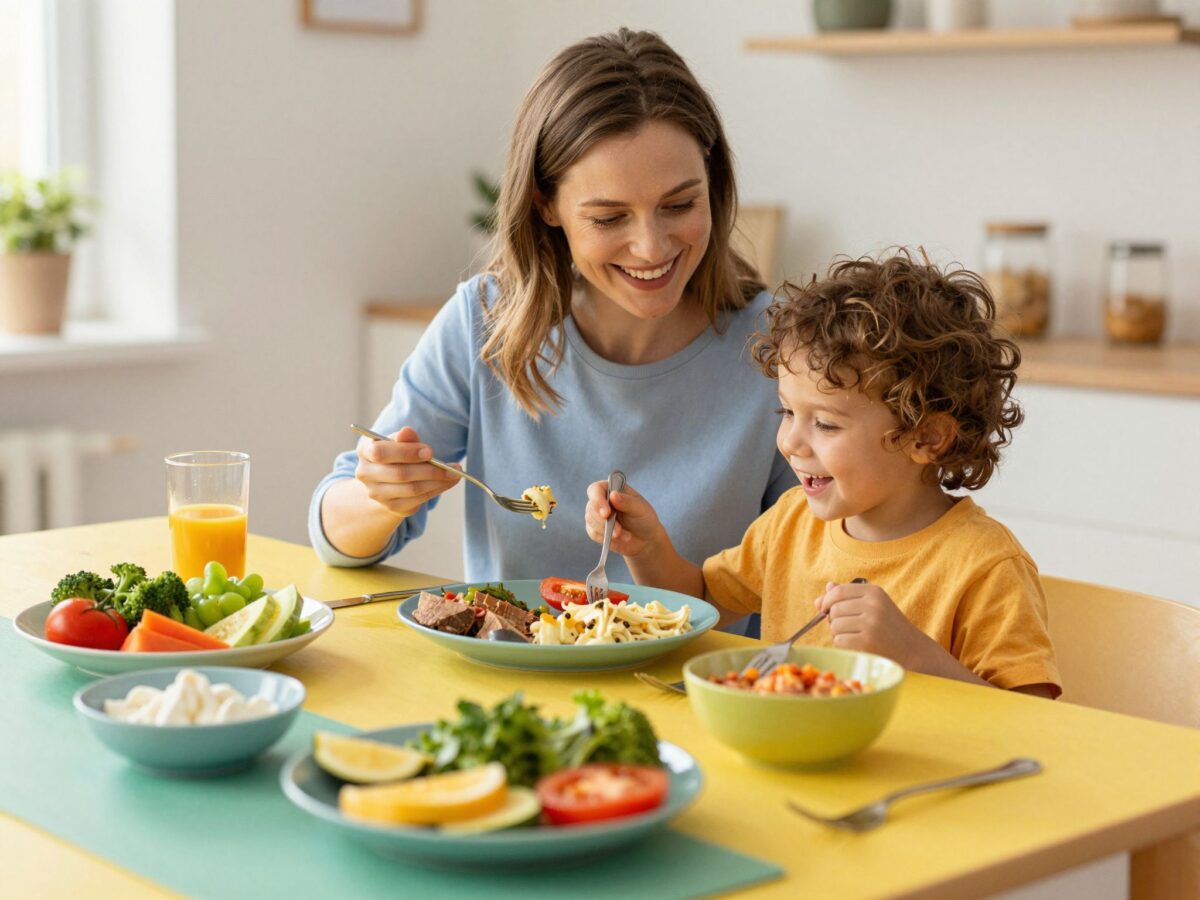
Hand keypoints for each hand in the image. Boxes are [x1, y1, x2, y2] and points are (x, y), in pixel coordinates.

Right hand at [354, 426, 458, 518]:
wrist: (386, 479)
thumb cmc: (395, 454)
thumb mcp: (398, 442)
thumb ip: (405, 438)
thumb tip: (407, 431)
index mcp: (365, 452)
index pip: (381, 453)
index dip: (406, 452)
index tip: (430, 451)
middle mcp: (366, 474)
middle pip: (400, 474)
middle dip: (429, 470)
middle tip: (452, 466)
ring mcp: (378, 494)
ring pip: (412, 489)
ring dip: (437, 481)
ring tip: (455, 473)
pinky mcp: (392, 507)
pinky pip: (418, 499)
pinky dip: (437, 489)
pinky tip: (449, 482)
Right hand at [583, 480, 663, 558]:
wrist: (646, 539)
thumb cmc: (644, 519)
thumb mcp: (640, 509)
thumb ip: (627, 502)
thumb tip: (612, 495)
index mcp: (612, 489)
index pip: (596, 489)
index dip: (597, 500)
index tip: (606, 513)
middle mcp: (602, 500)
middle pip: (591, 507)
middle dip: (603, 521)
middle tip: (618, 530)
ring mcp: (597, 514)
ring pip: (590, 520)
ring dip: (606, 530)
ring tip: (625, 535)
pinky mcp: (595, 529)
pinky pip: (593, 533)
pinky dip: (605, 537)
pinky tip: (618, 539)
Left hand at [815, 580, 932, 668]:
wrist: (911, 648)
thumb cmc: (887, 625)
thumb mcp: (872, 604)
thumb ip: (847, 597)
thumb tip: (820, 596)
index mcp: (873, 592)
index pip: (838, 591)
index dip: (826, 601)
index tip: (824, 609)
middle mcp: (873, 605)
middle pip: (834, 609)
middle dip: (834, 620)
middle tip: (847, 626)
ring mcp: (871, 623)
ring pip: (834, 625)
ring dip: (838, 633)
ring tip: (853, 635)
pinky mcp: (868, 641)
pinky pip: (839, 640)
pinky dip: (842, 644)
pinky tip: (855, 644)